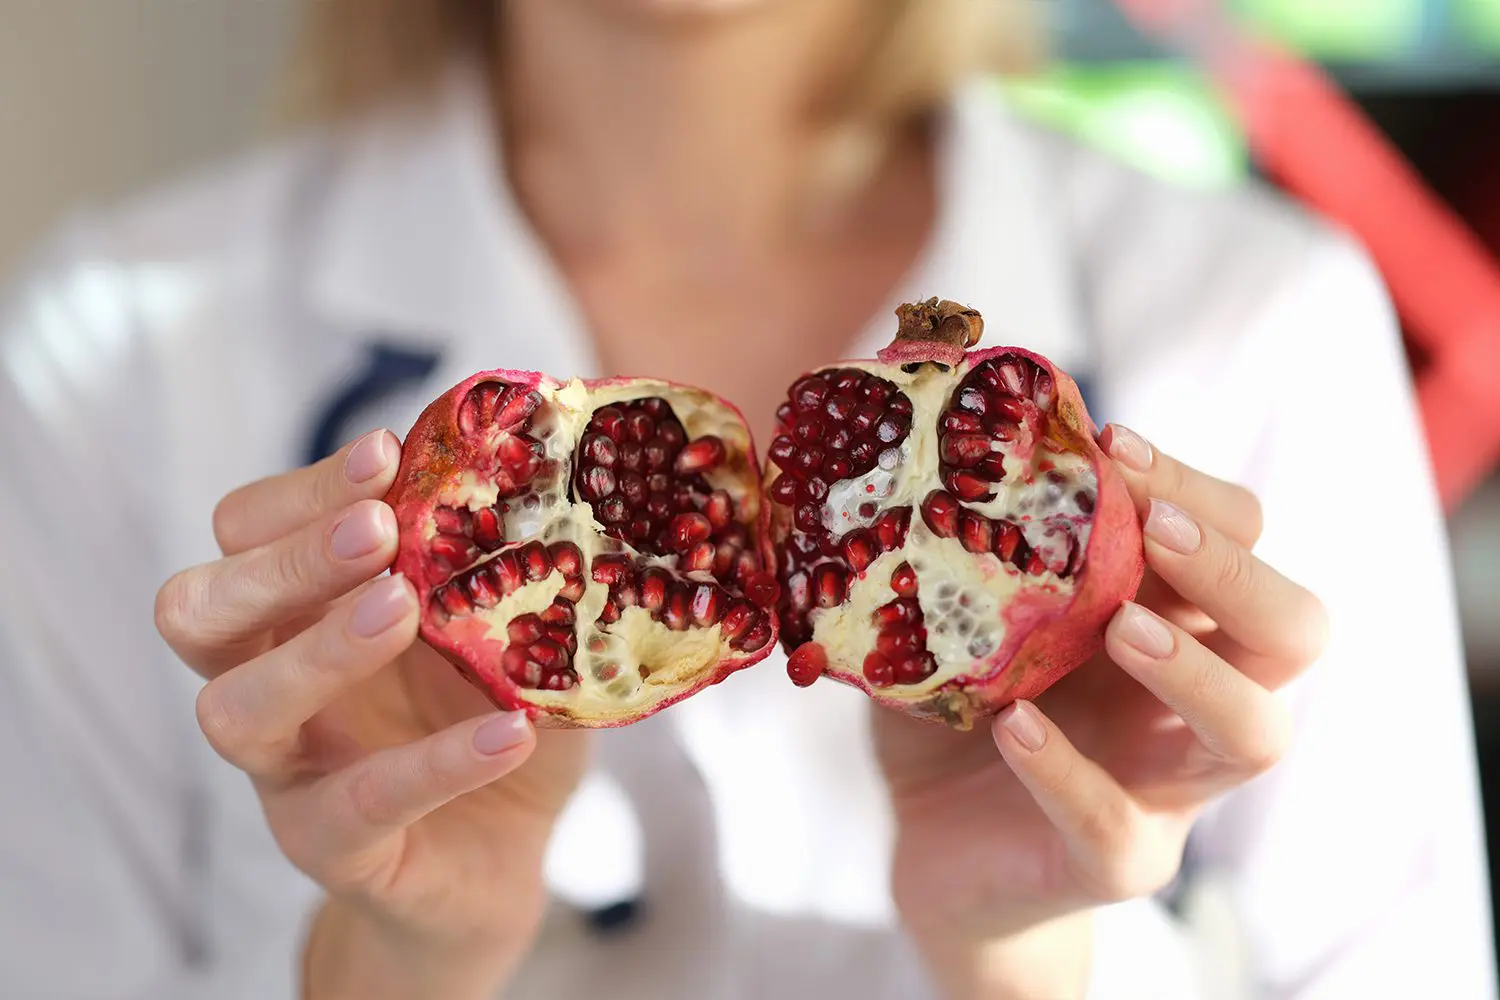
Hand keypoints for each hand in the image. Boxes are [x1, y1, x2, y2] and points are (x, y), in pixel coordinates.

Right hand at [154, 430, 588, 997]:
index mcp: (294, 610)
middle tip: (376, 530)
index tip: (386, 452)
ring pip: (235, 710)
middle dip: (284, 558)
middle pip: (199, 608)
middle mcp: (266, 681)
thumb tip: (559, 482)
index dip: (301, 490)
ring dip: (317, 649)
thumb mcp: (494, 625)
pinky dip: (435, 764)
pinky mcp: (334, 848)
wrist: (500, 854)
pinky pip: (357, 806)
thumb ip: (499, 565)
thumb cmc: (484, 712)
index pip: (246, 530)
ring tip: (404, 608)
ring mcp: (287, 772)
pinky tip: (511, 732)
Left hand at [875, 424, 1328, 998]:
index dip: (1195, 490)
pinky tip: (1013, 725)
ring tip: (1120, 628)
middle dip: (1236, 570)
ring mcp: (1167, 787)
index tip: (1112, 444)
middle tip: (1156, 531)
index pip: (1239, 537)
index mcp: (1171, 620)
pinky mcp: (1116, 861)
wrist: (933, 845)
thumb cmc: (961, 710)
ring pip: (1254, 732)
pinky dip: (1066, 770)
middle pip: (1293, 629)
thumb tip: (920, 455)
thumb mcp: (966, 617)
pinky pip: (1115, 824)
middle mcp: (1193, 699)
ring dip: (1194, 670)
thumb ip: (968, 552)